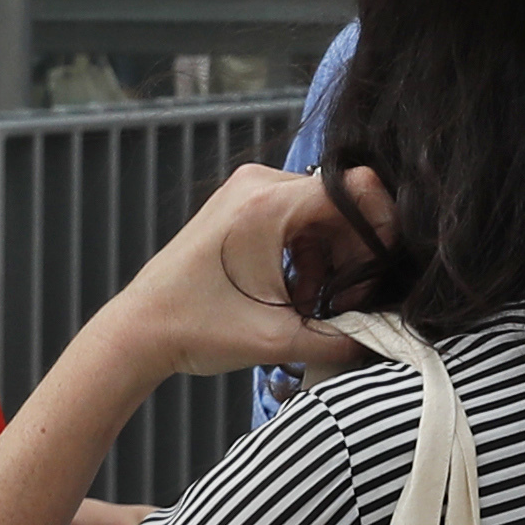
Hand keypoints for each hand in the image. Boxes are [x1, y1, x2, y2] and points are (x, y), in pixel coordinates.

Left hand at [89, 164, 394, 393]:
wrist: (136, 334)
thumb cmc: (195, 331)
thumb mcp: (278, 339)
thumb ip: (343, 339)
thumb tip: (387, 337)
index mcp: (266, 204)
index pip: (356, 191)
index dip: (381, 229)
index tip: (380, 271)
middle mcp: (257, 185)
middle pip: (340, 204)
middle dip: (353, 254)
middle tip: (348, 302)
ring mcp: (245, 193)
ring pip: (319, 214)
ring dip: (330, 259)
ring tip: (314, 305)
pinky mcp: (238, 207)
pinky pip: (295, 219)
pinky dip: (306, 254)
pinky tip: (295, 294)